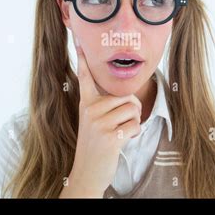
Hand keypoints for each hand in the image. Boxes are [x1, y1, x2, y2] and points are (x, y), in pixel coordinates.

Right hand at [59, 37, 141, 197]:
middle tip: (123, 122)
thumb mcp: (93, 122)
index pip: (85, 77)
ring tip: (122, 131)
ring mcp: (99, 123)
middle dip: (133, 109)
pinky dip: (134, 133)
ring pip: (133, 108)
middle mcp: (90, 110)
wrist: (87, 173)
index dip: (84, 59)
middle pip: (126, 95)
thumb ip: (104, 106)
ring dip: (134, 121)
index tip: (79, 41)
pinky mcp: (109, 136)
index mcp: (86, 104)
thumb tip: (130, 97)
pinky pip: (135, 124)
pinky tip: (122, 140)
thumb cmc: (95, 145)